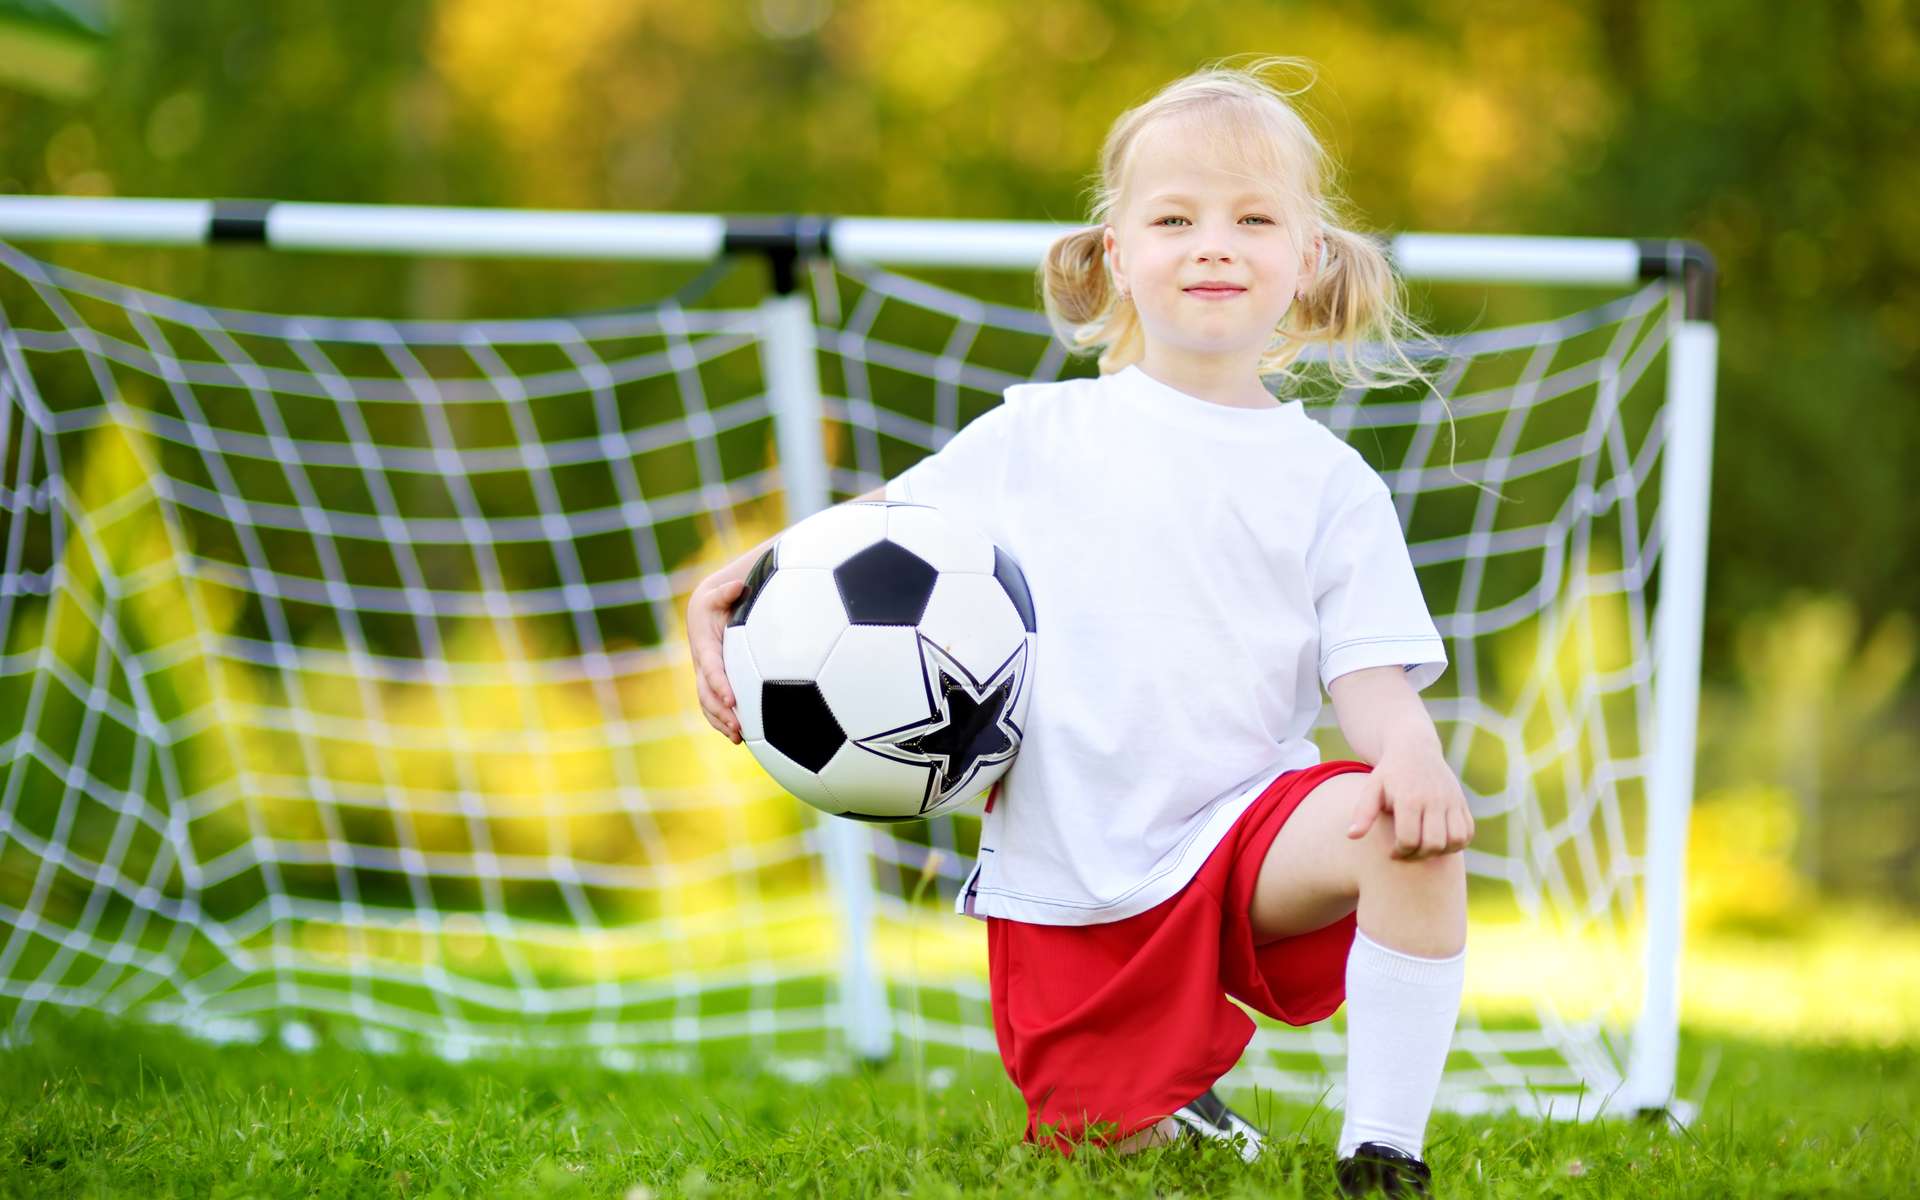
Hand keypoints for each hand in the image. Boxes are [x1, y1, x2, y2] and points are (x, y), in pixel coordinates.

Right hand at [687, 577, 746, 743]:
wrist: (705, 610)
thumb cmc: (717, 600)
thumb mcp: (718, 592)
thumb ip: (726, 591)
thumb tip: (738, 585)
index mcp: (704, 646)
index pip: (711, 669)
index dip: (720, 685)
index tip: (733, 699)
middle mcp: (701, 664)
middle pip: (707, 694)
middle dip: (721, 713)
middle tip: (739, 727)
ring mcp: (705, 676)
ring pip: (708, 705)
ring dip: (721, 722)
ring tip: (739, 738)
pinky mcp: (712, 684)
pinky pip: (713, 706)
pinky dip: (723, 722)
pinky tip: (740, 737)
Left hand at [1346, 744, 1473, 859]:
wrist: (1415, 748)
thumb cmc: (1389, 773)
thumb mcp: (1372, 788)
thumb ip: (1363, 813)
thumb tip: (1351, 836)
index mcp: (1409, 798)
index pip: (1409, 839)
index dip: (1399, 853)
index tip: (1392, 852)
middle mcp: (1434, 800)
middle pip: (1434, 844)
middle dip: (1419, 856)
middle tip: (1407, 853)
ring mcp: (1451, 801)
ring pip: (1455, 840)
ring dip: (1441, 852)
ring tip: (1424, 849)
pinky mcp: (1462, 802)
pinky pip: (1467, 832)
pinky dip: (1457, 843)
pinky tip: (1439, 842)